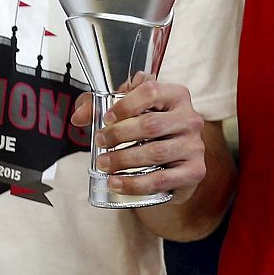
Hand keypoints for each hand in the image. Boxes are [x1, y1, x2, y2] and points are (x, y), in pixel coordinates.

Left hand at [70, 74, 207, 203]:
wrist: (175, 163)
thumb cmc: (150, 131)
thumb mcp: (127, 111)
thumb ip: (99, 106)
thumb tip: (79, 116)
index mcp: (176, 95)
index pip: (151, 91)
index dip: (125, 104)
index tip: (106, 118)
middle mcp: (190, 118)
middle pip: (151, 124)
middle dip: (119, 134)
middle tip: (100, 142)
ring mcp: (195, 146)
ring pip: (155, 153)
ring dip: (123, 160)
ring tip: (104, 164)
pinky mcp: (195, 171)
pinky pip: (161, 179)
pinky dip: (135, 183)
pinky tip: (116, 183)